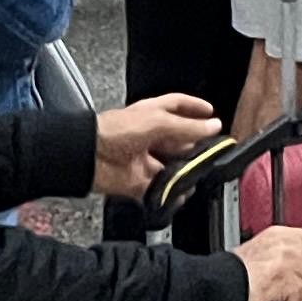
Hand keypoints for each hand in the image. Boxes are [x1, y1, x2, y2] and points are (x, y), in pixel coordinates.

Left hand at [91, 94, 220, 197]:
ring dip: (183, 172)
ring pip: (170, 167)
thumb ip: (187, 127)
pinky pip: (156, 190)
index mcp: (153, 114)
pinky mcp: (136, 181)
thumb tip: (212, 126)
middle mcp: (149, 136)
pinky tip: (179, 194)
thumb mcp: (158, 122)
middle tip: (212, 151)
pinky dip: (168, 194)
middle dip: (194, 146)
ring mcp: (142, 159)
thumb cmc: (115, 130)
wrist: (89, 155)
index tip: (211, 114)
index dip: (195, 108)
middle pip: (177, 140)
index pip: (178, 106)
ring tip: (197, 175)